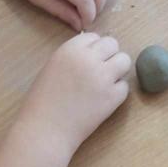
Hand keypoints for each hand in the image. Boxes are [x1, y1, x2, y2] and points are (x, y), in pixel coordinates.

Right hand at [19, 33, 130, 157]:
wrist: (45, 129)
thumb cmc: (43, 101)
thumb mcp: (53, 67)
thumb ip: (73, 56)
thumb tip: (94, 52)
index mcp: (71, 49)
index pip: (94, 37)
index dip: (93, 49)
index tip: (89, 62)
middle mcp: (89, 58)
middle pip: (112, 44)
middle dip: (108, 56)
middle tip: (101, 71)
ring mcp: (103, 77)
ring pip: (124, 60)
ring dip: (118, 70)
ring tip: (106, 83)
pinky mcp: (112, 97)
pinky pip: (125, 86)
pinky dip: (117, 92)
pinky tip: (104, 100)